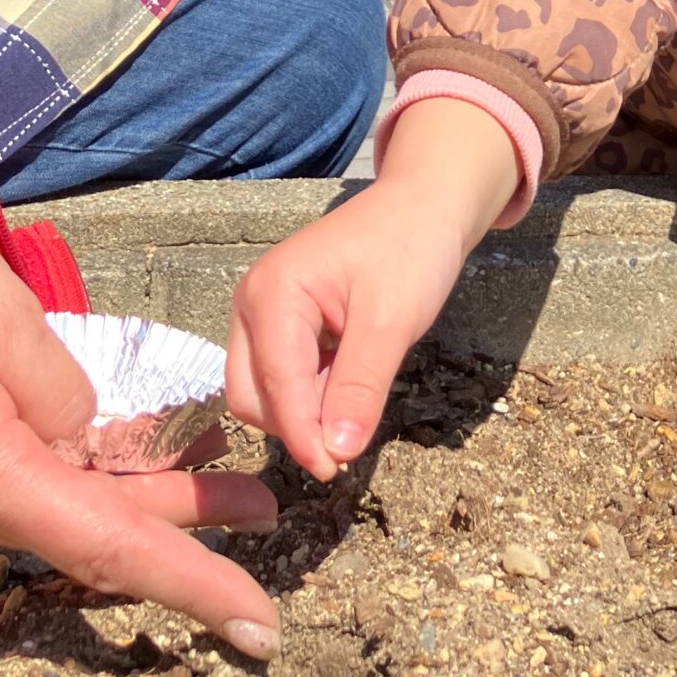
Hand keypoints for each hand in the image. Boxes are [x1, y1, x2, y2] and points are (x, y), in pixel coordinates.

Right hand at [0, 212, 280, 657]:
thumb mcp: (3, 313)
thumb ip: (63, 391)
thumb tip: (82, 438)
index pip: (106, 547)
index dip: (193, 585)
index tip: (260, 625)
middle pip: (78, 528)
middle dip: (175, 519)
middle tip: (260, 502)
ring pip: (34, 507)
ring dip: (114, 486)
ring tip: (202, 456)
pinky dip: (49, 471)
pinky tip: (102, 441)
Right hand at [227, 105, 519, 481]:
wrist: (424, 206)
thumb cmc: (410, 250)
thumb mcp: (391, 322)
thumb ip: (360, 387)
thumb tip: (337, 452)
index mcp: (272, 294)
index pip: (276, 388)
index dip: (305, 436)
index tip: (337, 470)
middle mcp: (252, 302)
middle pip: (252, 396)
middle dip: (296, 425)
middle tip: (351, 437)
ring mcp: (260, 311)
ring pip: (261, 391)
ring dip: (303, 409)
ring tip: (358, 390)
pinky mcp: (276, 321)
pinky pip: (279, 375)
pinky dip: (309, 392)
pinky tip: (348, 378)